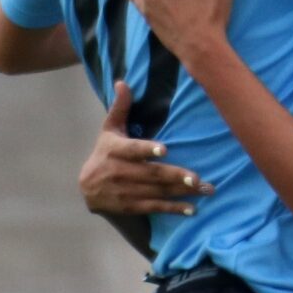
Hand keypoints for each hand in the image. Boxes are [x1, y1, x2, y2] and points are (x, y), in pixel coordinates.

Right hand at [78, 82, 211, 216]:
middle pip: (151, 174)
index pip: (132, 150)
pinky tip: (192, 209)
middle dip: (175, 176)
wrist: (87, 187)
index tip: (164, 150)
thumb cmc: (104, 152)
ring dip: (182, 193)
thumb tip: (123, 82)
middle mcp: (119, 172)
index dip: (147, 150)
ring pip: (157, 192)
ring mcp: (126, 191)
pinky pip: (155, 207)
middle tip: (197, 178)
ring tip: (205, 190)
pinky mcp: (131, 206)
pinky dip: (174, 209)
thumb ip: (120, 108)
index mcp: (115, 150)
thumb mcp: (109, 129)